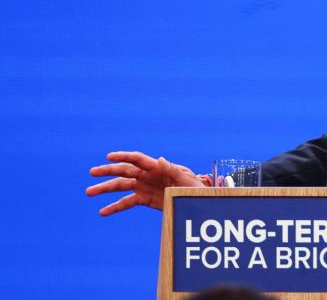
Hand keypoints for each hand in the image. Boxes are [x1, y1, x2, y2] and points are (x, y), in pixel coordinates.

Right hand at [86, 151, 208, 215]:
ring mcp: (144, 186)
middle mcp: (147, 175)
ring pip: (121, 186)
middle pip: (124, 171)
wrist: (195, 199)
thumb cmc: (193, 186)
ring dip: (105, 188)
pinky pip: (126, 202)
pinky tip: (102, 212)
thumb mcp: (185, 178)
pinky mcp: (144, 199)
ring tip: (88, 192)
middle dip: (108, 171)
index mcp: (157, 167)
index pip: (137, 159)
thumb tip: (159, 159)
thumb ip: (172, 169)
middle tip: (92, 172)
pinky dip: (114, 207)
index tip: (109, 156)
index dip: (124, 156)